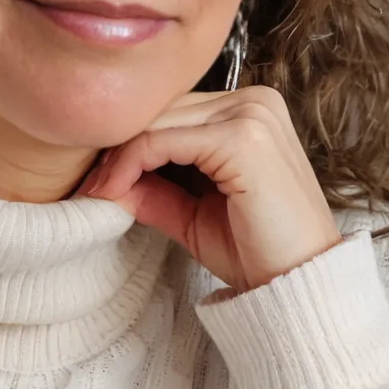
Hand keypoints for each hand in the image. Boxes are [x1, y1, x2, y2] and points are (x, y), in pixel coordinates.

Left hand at [76, 86, 341, 291]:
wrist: (300, 288)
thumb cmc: (256, 251)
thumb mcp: (189, 210)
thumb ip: (149, 183)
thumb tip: (98, 173)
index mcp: (248, 107)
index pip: (171, 108)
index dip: (127, 139)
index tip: (95, 177)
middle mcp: (254, 100)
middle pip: (162, 109)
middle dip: (117, 146)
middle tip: (88, 185)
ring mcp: (252, 115)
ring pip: (158, 121)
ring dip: (119, 156)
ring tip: (99, 191)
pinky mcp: (243, 138)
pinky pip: (164, 140)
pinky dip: (132, 162)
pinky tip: (116, 190)